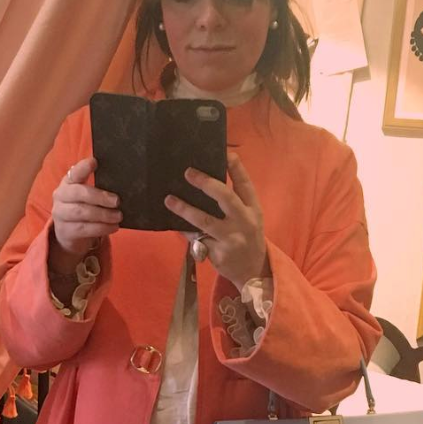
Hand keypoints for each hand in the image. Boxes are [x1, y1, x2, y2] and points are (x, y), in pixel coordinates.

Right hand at [51, 157, 121, 260]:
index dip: (83, 167)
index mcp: (68, 182)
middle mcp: (61, 196)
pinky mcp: (66, 231)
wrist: (69, 234)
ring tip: (118, 216)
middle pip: (79, 193)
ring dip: (103, 214)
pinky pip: (84, 229)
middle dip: (99, 197)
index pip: (74, 172)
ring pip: (81, 212)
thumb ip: (99, 188)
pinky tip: (113, 227)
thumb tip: (122, 185)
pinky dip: (101, 228)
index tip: (94, 162)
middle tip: (117, 201)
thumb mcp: (88, 196)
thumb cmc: (84, 209)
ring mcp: (61, 214)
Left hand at [164, 152, 267, 291]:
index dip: (235, 167)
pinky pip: (196, 238)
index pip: (245, 184)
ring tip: (169, 200)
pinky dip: (184, 230)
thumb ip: (236, 202)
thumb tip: (207, 181)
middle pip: (225, 197)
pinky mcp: (218, 254)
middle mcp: (244, 222)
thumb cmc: (247, 238)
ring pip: (204, 221)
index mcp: (253, 209)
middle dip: (206, 183)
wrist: (253, 272)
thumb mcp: (250, 219)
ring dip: (184, 209)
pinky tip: (173, 222)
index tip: (225, 152)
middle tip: (188, 172)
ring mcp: (231, 239)